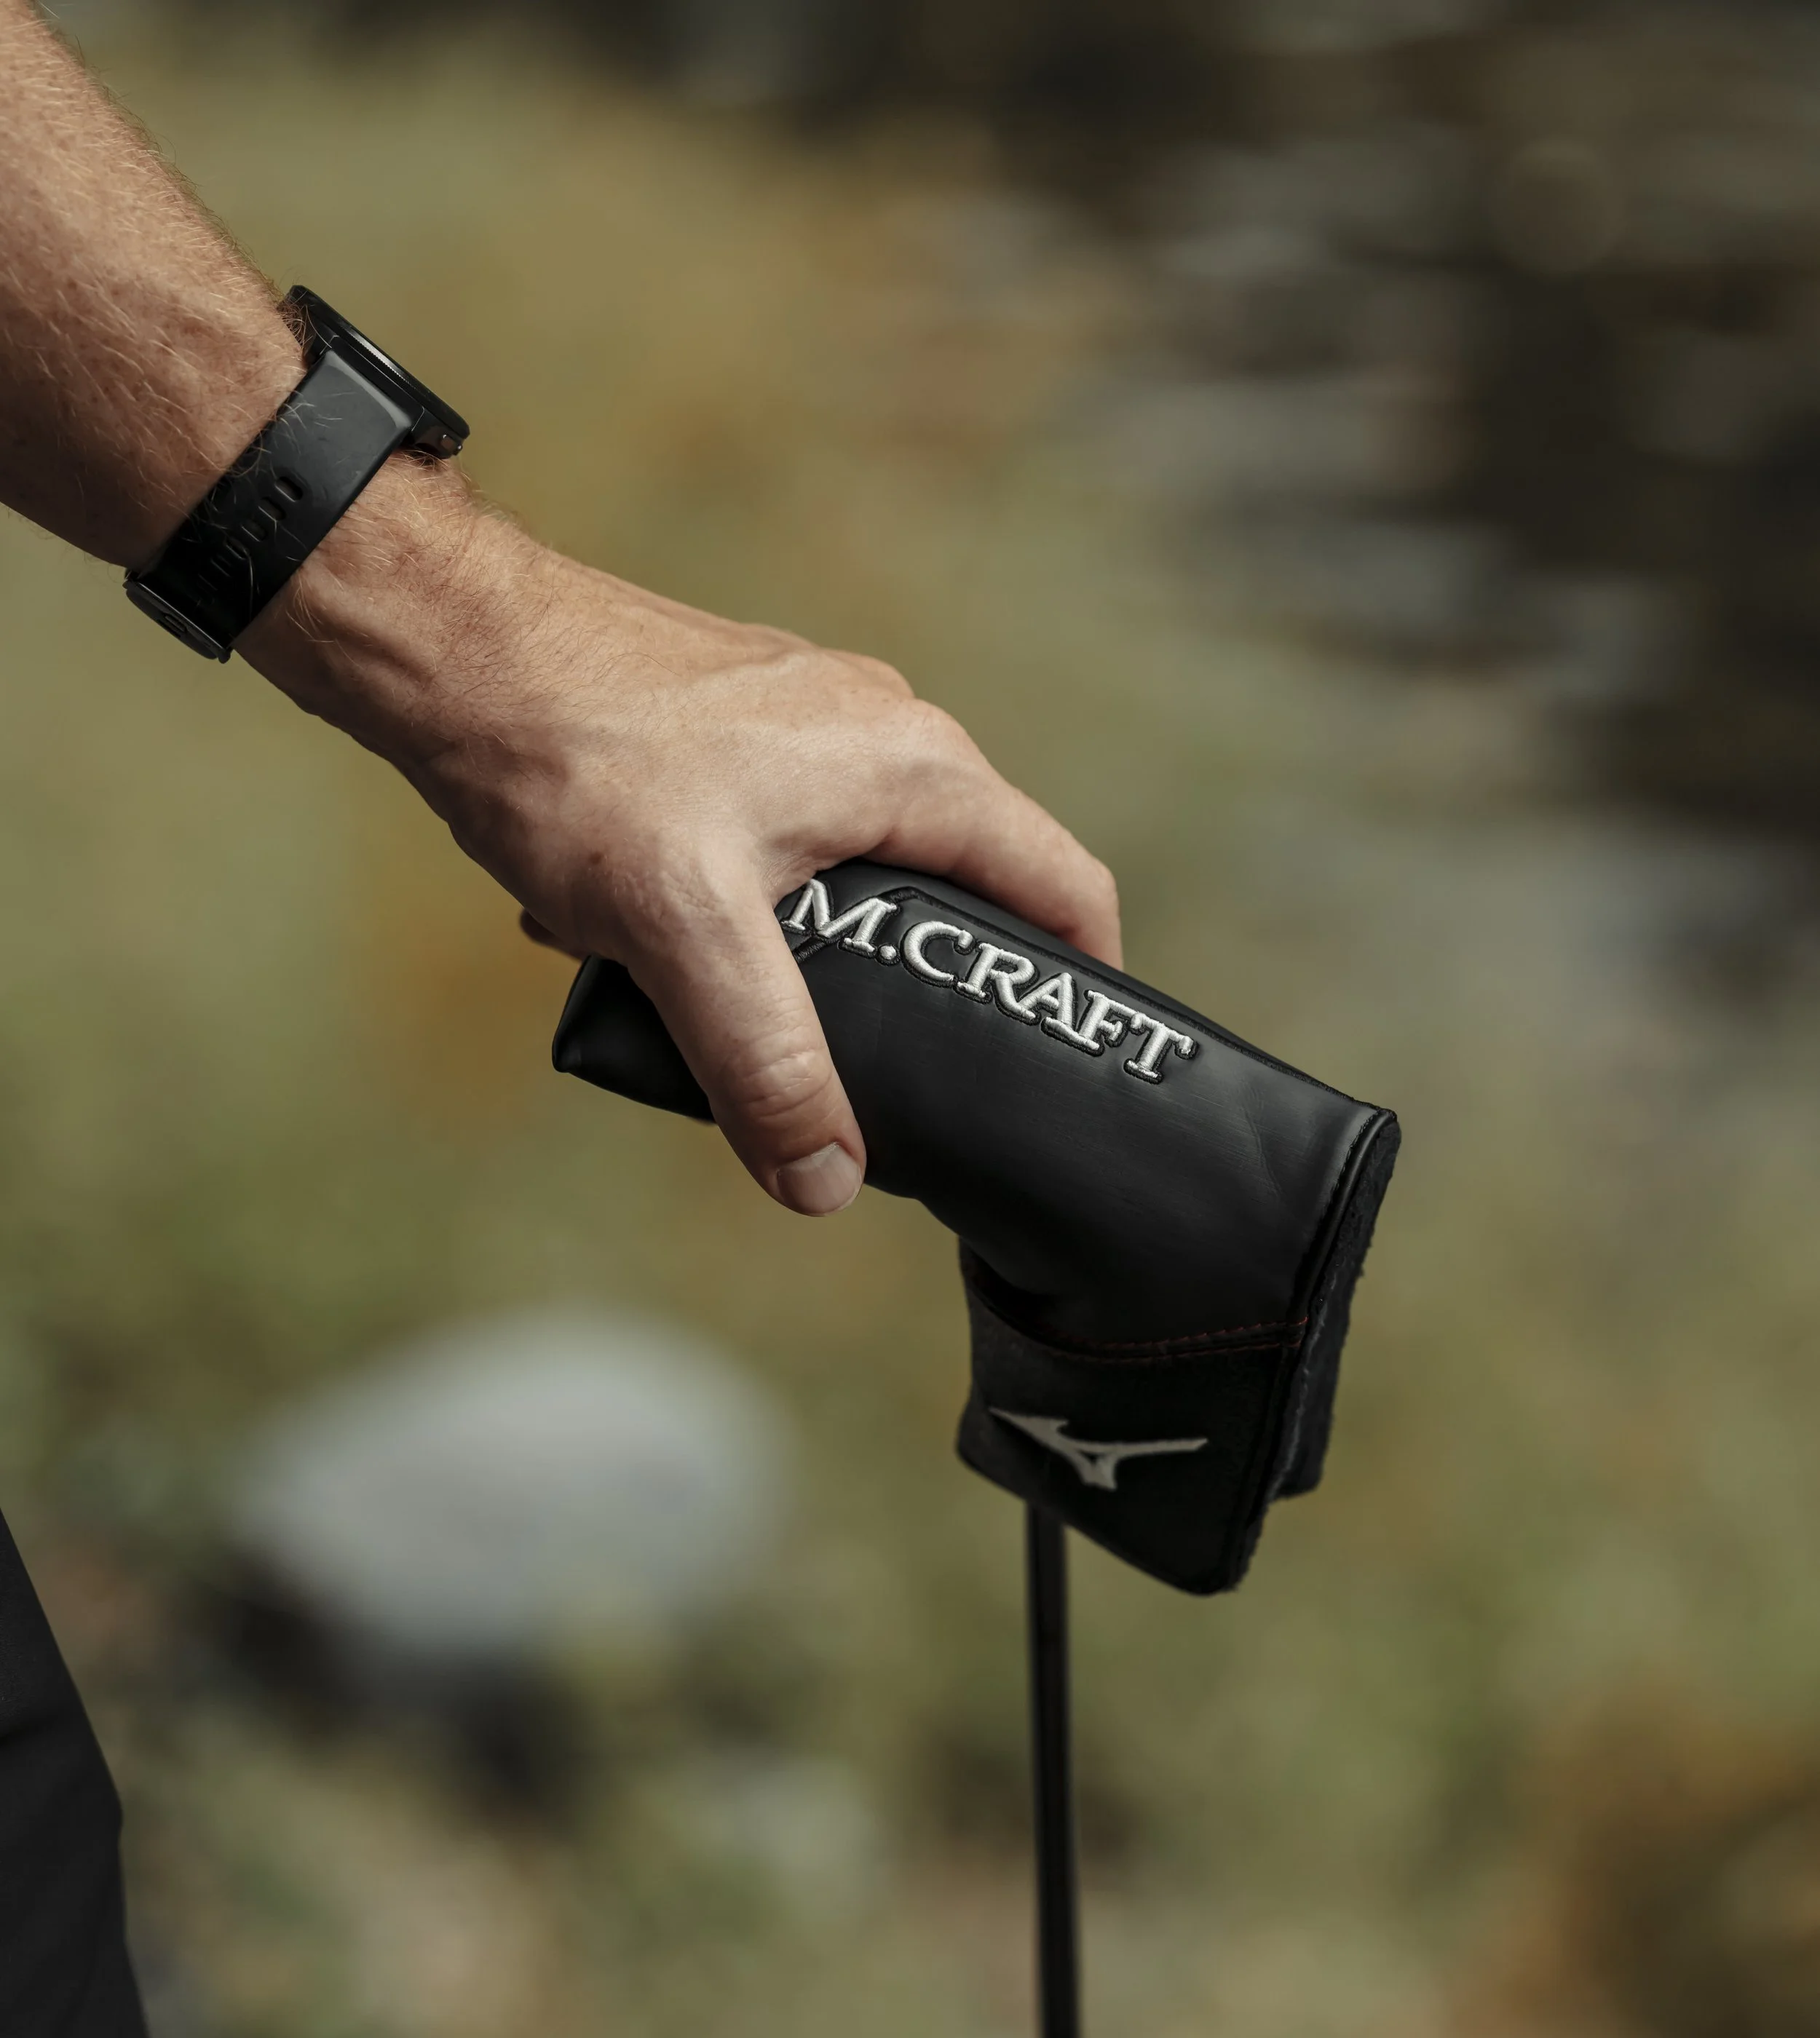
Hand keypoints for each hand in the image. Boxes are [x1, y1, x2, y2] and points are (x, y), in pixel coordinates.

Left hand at [244, 460, 1120, 1214]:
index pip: (1063, 884)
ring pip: (864, 872)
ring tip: (733, 1009)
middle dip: (925, 986)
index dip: (1079, 983)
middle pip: (966, 888)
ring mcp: (811, 724)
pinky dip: (738, 909)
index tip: (1059, 1066)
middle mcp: (884, 733)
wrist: (451, 651)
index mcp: (915, 768)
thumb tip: (827, 1182)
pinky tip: (655, 941)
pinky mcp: (741, 733)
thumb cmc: (574, 757)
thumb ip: (767, 1062)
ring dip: (811, 953)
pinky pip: (783, 845)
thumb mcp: (685, 933)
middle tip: (888, 1078)